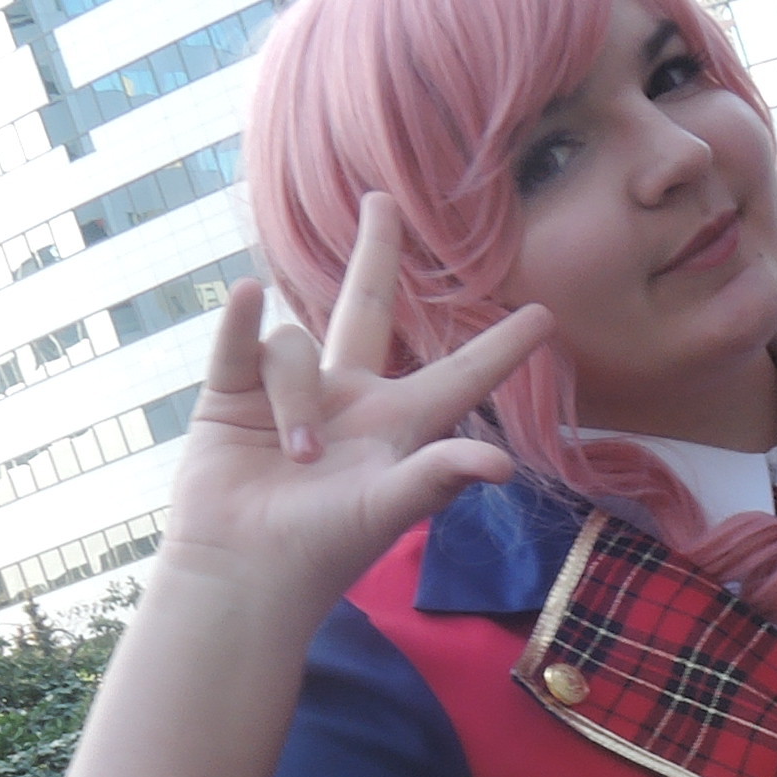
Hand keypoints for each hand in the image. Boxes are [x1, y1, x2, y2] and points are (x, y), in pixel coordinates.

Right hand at [167, 194, 553, 610]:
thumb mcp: (387, 509)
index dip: (501, 348)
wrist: (242, 575)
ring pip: (295, 343)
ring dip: (292, 395)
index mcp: (398, 425)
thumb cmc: (323, 552)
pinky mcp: (231, 396)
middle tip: (381, 201)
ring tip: (292, 459)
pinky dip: (240, 320)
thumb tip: (501, 464)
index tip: (545, 315)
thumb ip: (439, 477)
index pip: (460, 376)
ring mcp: (287, 394)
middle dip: (375, 254)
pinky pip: (239, 339)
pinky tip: (243, 297)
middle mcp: (347, 399)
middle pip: (364, 307)